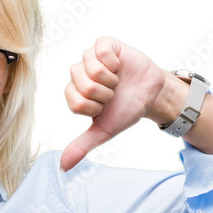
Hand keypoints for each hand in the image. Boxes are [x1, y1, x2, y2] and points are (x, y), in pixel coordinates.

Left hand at [60, 36, 167, 171]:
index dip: (95, 107)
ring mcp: (90, 57)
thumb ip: (81, 146)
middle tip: (112, 94)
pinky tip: (119, 67)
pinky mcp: (104, 45)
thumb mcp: (103, 131)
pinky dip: (114, 63)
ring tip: (116, 81)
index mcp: (74, 93)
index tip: (104, 107)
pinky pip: (100, 51)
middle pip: (83, 86)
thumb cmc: (125, 111)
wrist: (150, 95)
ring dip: (110, 80)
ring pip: (91, 68)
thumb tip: (62, 168)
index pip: (76, 102)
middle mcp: (78, 74)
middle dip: (104, 94)